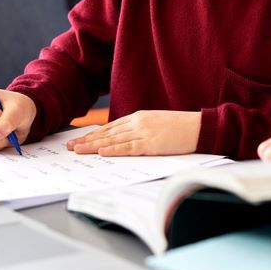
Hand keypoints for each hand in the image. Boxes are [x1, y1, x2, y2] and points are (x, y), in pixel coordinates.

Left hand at [66, 110, 200, 155]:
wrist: (200, 127)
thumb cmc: (181, 127)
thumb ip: (141, 128)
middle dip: (87, 140)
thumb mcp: (157, 123)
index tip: (80, 139)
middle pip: (107, 133)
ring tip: (78, 150)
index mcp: (139, 117)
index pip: (111, 127)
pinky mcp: (151, 144)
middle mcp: (138, 123)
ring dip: (93, 146)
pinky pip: (128, 148)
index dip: (94, 134)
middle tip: (70, 146)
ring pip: (113, 140)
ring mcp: (144, 133)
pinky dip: (114, 150)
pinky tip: (101, 152)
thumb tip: (126, 138)